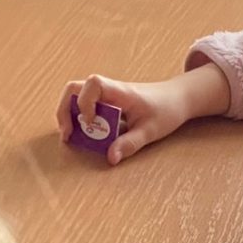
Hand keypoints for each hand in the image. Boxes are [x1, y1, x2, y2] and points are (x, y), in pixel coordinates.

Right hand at [60, 65, 229, 165]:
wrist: (178, 98)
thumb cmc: (167, 110)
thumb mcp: (151, 131)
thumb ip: (130, 144)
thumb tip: (110, 158)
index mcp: (120, 92)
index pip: (93, 84)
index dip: (85, 103)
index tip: (91, 122)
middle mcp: (109, 90)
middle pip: (74, 88)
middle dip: (64, 110)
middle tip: (67, 134)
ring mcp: (106, 95)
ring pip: (76, 96)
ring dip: (70, 114)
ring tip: (71, 136)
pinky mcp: (107, 102)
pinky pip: (85, 105)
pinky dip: (79, 118)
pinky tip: (84, 134)